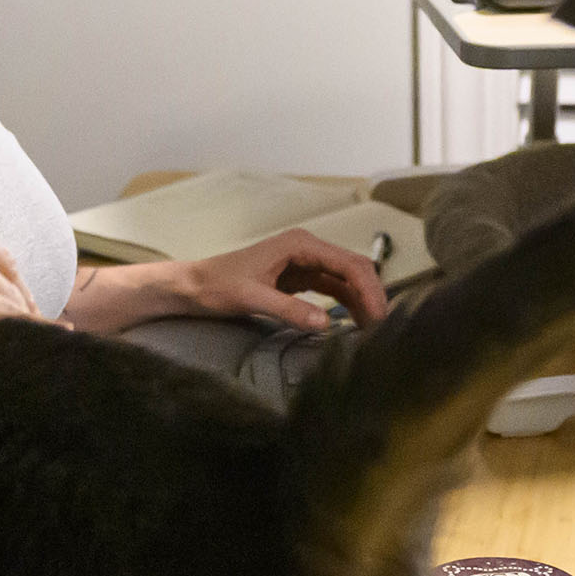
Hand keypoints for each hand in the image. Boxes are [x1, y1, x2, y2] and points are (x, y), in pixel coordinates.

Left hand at [69, 227, 391, 336]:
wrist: (192, 286)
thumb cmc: (215, 285)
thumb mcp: (251, 297)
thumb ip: (288, 309)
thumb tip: (325, 324)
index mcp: (299, 244)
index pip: (348, 263)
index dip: (369, 289)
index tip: (379, 316)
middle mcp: (306, 248)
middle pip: (353, 268)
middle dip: (372, 295)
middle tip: (382, 329)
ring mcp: (304, 262)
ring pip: (346, 280)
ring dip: (362, 302)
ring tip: (373, 331)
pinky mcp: (299, 278)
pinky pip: (333, 289)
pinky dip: (347, 304)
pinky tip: (354, 325)